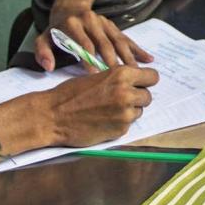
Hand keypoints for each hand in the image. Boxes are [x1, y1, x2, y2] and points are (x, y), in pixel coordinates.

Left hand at [35, 4, 152, 71]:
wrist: (70, 7)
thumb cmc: (56, 30)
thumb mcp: (44, 38)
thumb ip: (42, 52)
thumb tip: (48, 66)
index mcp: (73, 24)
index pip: (83, 44)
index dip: (90, 60)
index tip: (95, 77)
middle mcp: (90, 21)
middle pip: (104, 43)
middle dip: (112, 62)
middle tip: (119, 79)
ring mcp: (104, 22)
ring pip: (118, 41)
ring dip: (127, 57)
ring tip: (135, 73)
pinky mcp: (113, 25)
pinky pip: (126, 38)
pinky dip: (137, 49)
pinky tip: (148, 59)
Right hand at [43, 65, 158, 145]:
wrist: (52, 116)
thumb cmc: (70, 94)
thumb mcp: (97, 76)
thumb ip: (119, 79)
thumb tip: (137, 81)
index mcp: (122, 75)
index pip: (153, 76)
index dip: (146, 81)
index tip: (140, 84)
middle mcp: (127, 93)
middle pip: (148, 96)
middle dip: (137, 97)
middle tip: (120, 99)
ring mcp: (125, 113)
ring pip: (139, 111)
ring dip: (129, 111)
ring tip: (108, 109)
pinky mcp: (120, 130)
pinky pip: (129, 124)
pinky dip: (119, 123)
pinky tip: (103, 120)